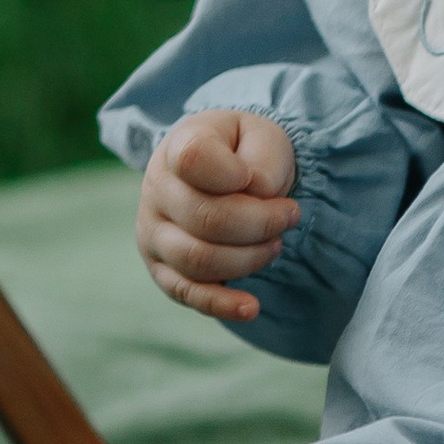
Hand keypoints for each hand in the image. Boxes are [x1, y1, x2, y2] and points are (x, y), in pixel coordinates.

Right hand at [135, 109, 298, 323]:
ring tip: (275, 244)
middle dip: (260, 223)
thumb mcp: (262, 137)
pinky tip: (252, 307)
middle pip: (206, 218)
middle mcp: (156, 190)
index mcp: (178, 146)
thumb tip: (260, 197)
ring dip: (249, 258)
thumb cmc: (243, 152)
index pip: (194, 159)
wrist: (223, 169)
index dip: (234, 173)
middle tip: (291, 215)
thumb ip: (263, 162)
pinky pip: (188, 294)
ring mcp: (153, 233)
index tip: (258, 178)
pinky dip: (221, 304)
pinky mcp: (162, 270)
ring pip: (199, 260)